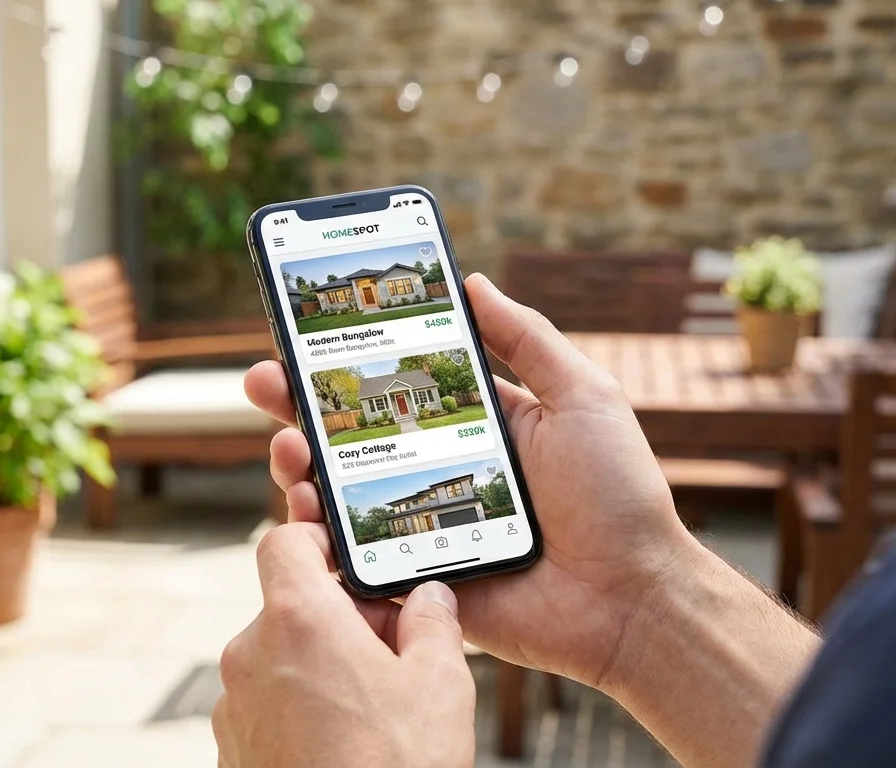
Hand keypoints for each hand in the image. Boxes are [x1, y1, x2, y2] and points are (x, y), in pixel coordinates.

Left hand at [214, 523, 474, 767]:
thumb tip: (430, 599)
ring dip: (322, 667)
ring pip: (282, 659)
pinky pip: (270, 706)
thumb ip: (433, 624)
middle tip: (393, 650)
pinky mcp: (233, 749)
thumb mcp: (440, 685)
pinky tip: (347, 743)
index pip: (285, 541)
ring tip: (375, 709)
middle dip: (341, 619)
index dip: (319, 539)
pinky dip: (302, 710)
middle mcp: (250, 655)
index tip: (351, 556)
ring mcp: (236, 706)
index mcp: (297, 619)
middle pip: (292, 606)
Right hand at [244, 274, 695, 690]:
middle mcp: (438, 470)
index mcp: (475, 424)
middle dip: (301, 405)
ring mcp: (422, 525)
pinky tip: (304, 507)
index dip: (351, 359)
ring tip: (288, 445)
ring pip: (341, 493)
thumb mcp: (581, 395)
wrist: (630, 598)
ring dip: (300, 463)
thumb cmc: (617, 494)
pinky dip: (320, 534)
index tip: (306, 330)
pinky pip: (353, 557)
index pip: (397, 383)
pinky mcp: (415, 578)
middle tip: (265, 382)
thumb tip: (473, 281)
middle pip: (352, 434)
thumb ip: (527, 338)